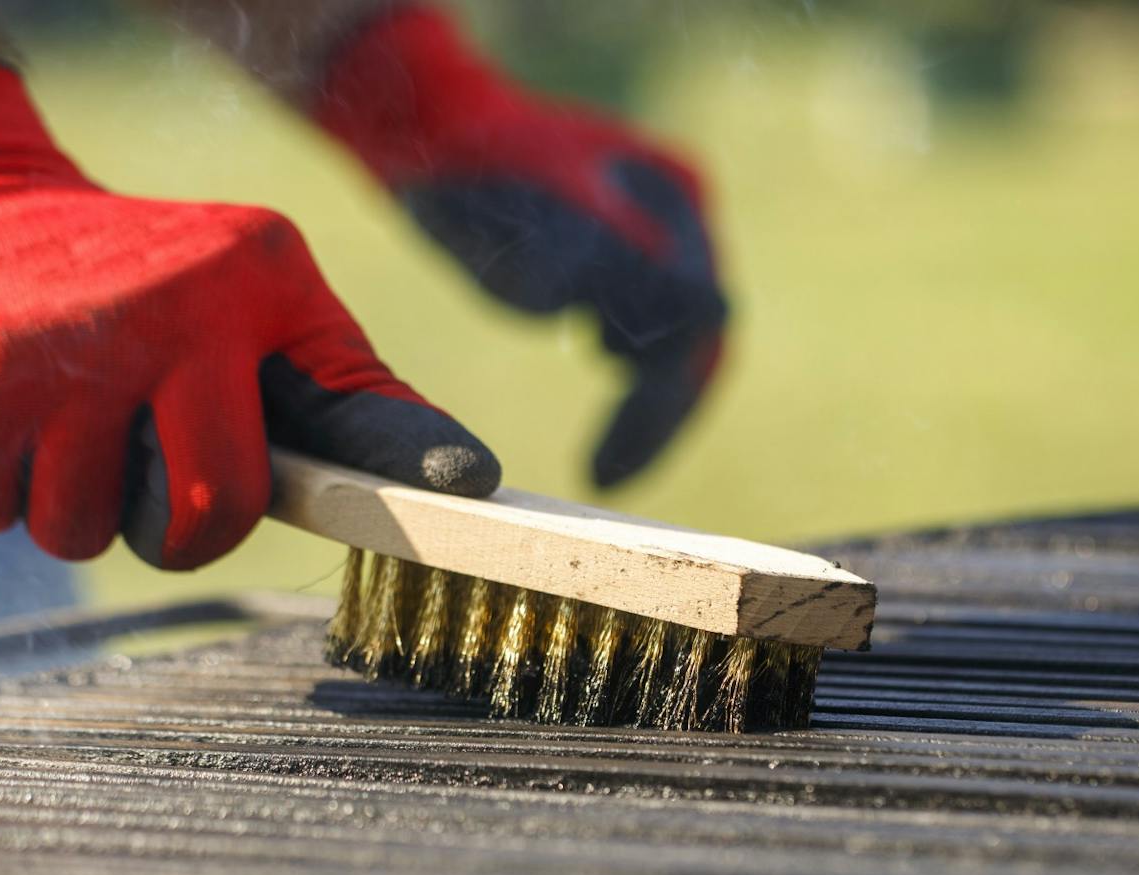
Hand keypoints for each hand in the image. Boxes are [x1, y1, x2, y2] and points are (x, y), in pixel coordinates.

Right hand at [0, 61, 497, 569]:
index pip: (348, 395)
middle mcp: (179, 304)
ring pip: (84, 529)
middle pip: (213, 510)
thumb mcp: (249, 303)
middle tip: (147, 479)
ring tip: (62, 425)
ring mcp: (76, 337)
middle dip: (175, 534)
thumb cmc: (139, 284)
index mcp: (260, 281)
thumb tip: (459, 485)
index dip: (409, 455)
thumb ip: (337, 391)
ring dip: (67, 509)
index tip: (473, 484)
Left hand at [315, 6, 727, 487]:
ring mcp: (653, 237)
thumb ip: (622, 260)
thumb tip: (715, 311)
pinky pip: (643, 333)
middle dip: (654, 416)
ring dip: (645, 403)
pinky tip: (596, 392)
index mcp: (677, 198)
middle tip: (603, 479)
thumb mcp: (542, 222)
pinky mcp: (619, 258)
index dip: (661, 405)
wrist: (423, 130)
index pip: (698, 324)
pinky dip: (627, 374)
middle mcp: (679, 219)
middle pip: (695, 341)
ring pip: (672, 345)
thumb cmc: (470, 167)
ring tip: (601, 460)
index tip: (607, 468)